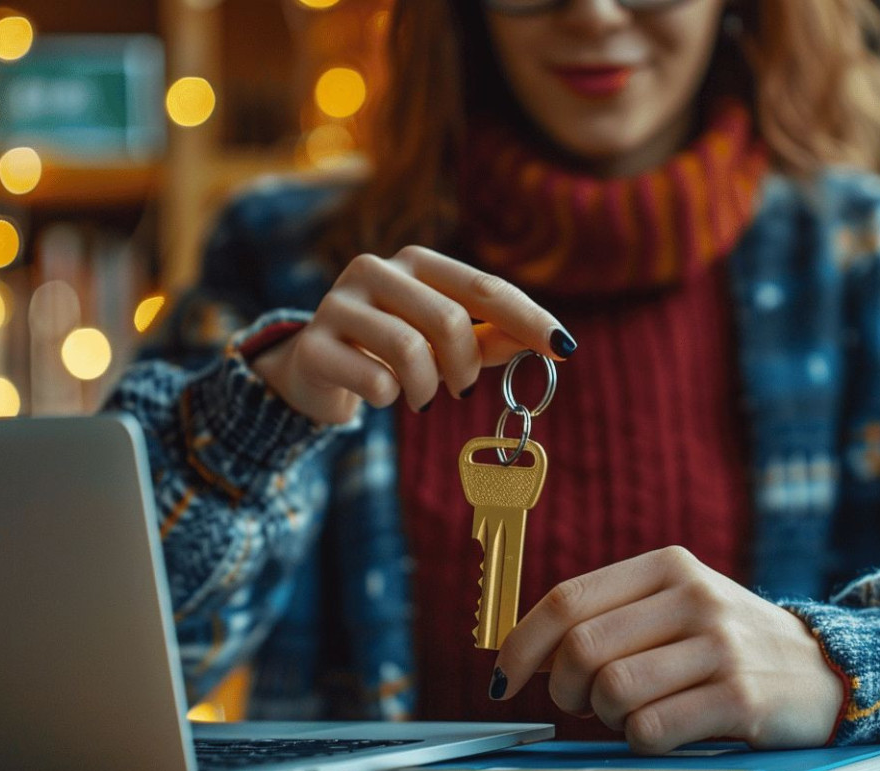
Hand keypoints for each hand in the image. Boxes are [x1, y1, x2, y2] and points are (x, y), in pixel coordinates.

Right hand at [251, 245, 573, 423]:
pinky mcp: (314, 343)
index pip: (484, 287)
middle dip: (466, 366)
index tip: (564, 347)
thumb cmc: (391, 352)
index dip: (528, 318)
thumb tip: (554, 343)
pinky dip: (389, 398)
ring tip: (421, 397)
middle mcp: (376, 269)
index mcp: (416, 263)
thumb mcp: (445, 344)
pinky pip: (374, 380)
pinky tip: (379, 394)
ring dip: (427, 388)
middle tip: (462, 390)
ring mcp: (340, 302)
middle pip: (450, 319)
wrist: (314, 370)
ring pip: (410, 350)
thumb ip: (493, 339)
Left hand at [493, 547, 845, 753]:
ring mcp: (720, 645)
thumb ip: (613, 615)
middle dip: (563, 689)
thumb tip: (524, 649)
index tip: (503, 677)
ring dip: (607, 718)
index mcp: (668, 566)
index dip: (522, 644)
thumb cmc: (729, 644)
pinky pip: (652, 728)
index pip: (567, 600)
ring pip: (613, 691)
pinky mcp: (740, 696)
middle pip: (581, 649)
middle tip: (580, 704)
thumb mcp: (679, 607)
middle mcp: (694, 596)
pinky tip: (664, 732)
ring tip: (632, 715)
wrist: (826, 670)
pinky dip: (641, 741)